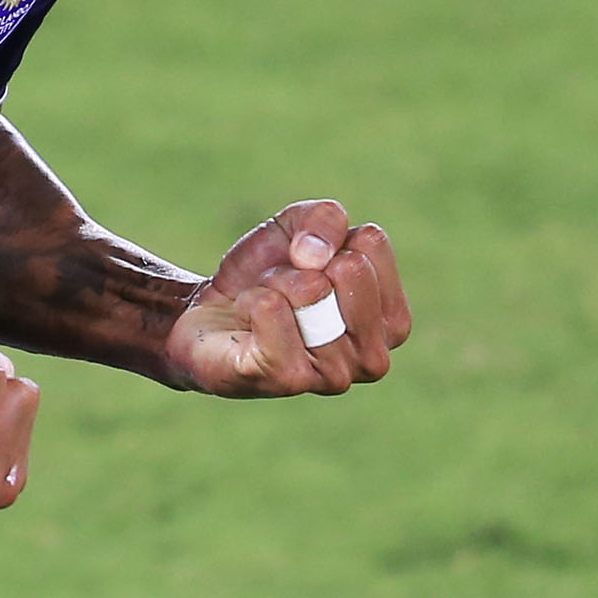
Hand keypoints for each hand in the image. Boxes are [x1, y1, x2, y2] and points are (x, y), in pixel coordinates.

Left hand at [161, 200, 410, 397]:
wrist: (205, 314)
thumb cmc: (263, 276)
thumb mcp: (296, 228)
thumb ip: (324, 218)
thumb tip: (315, 255)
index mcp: (391, 320)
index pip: (371, 244)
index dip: (326, 240)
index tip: (308, 266)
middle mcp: (373, 357)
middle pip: (349, 268)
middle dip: (301, 265)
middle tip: (281, 288)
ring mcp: (334, 376)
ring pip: (309, 290)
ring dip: (273, 285)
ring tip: (265, 307)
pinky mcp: (286, 379)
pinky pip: (271, 309)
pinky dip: (250, 300)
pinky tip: (247, 322)